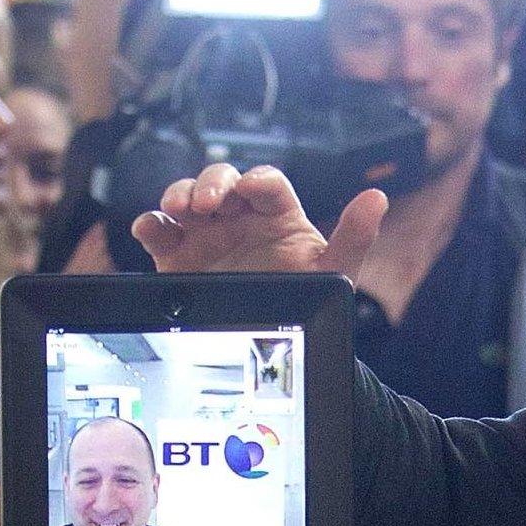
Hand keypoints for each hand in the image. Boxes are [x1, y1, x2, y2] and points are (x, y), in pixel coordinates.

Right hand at [132, 164, 386, 276]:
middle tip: (208, 203)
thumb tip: (376, 198)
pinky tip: (149, 229)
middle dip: (213, 184)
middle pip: (223, 181)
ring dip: (179, 194)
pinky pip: (159, 230)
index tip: (252, 189)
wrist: (269, 345)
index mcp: (278, 215)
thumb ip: (354, 237)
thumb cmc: (302, 298)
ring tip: (180, 209)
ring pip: (187, 197)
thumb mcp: (332, 272)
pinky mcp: (178, 253)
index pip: (267, 184)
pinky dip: (149, 223)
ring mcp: (207, 233)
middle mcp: (240, 217)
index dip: (258, 180)